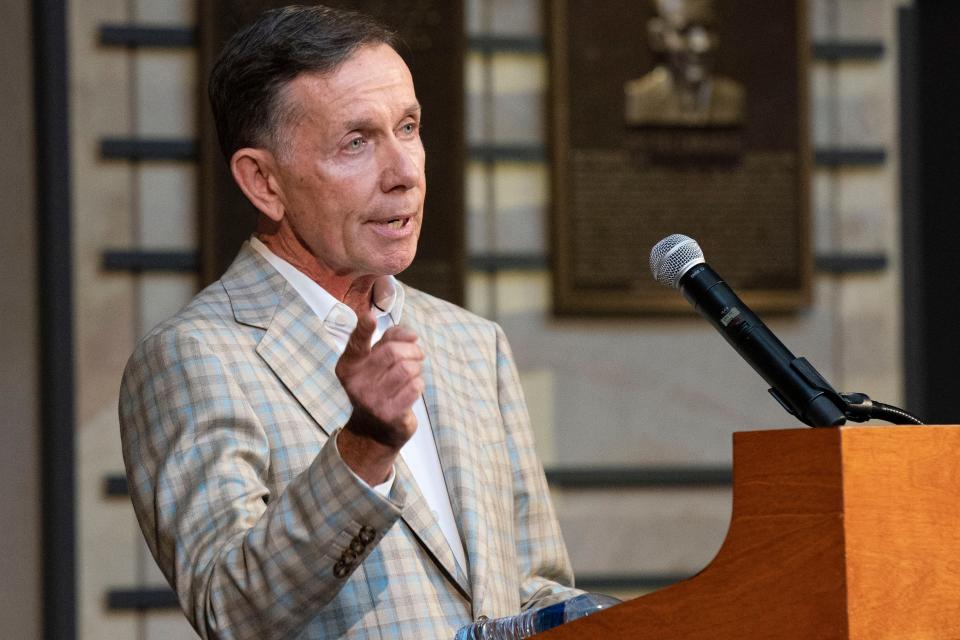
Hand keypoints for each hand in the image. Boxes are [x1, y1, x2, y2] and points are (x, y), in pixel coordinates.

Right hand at [335, 311, 424, 482]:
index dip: (363, 328)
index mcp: (349, 366)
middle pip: (393, 352)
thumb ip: (390, 340)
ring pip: (407, 368)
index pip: (356, 343)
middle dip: (412, 350)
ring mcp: (371, 400)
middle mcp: (356, 382)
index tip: (370, 317)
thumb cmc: (378, 386)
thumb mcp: (375, 362)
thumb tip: (411, 334)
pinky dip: (419, 383)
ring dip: (417, 367)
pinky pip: (415, 387)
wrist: (374, 430)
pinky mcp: (388, 414)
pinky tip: (413, 388)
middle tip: (418, 354)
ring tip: (414, 371)